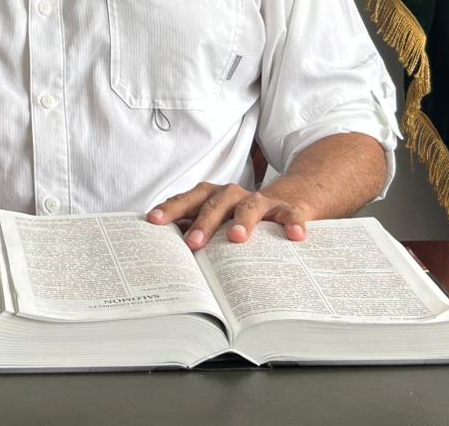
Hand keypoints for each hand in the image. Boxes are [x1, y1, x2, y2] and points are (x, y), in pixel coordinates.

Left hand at [147, 181, 312, 248]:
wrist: (286, 200)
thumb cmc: (240, 217)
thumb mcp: (217, 223)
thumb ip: (194, 230)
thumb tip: (164, 253)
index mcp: (211, 197)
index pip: (187, 201)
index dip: (170, 209)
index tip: (153, 221)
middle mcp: (232, 195)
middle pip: (215, 204)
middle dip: (203, 222)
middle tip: (193, 242)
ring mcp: (259, 201)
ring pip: (249, 205)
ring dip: (242, 221)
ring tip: (237, 238)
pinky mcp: (285, 209)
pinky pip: (289, 213)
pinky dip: (292, 222)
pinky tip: (295, 235)